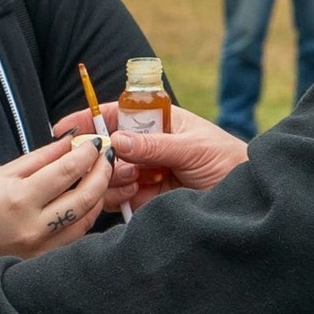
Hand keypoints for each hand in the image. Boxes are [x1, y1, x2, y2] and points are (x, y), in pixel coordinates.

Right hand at [0, 136, 111, 264]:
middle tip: (105, 159)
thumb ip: (38, 159)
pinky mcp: (41, 259)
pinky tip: (83, 203)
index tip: (95, 144)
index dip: (86, 154)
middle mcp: (33, 226)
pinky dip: (84, 217)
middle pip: (85, 197)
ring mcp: (39, 247)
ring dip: (97, 196)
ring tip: (96, 178)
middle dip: (101, 173)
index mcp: (18, 199)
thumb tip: (68, 143)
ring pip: (86, 219)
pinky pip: (74, 236)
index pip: (66, 171)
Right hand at [53, 103, 245, 211]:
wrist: (247, 198)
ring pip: (106, 173)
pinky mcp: (142, 199)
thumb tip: (116, 140)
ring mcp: (142, 173)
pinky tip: (135, 195)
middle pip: (105, 147)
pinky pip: (114, 198)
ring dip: (112, 177)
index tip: (67, 127)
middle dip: (103, 155)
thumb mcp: (193, 148)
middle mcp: (146, 147)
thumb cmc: (228, 161)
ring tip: (137, 181)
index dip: (91, 118)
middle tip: (114, 163)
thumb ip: (154, 145)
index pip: (117, 114)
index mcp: (158, 123)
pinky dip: (116, 197)